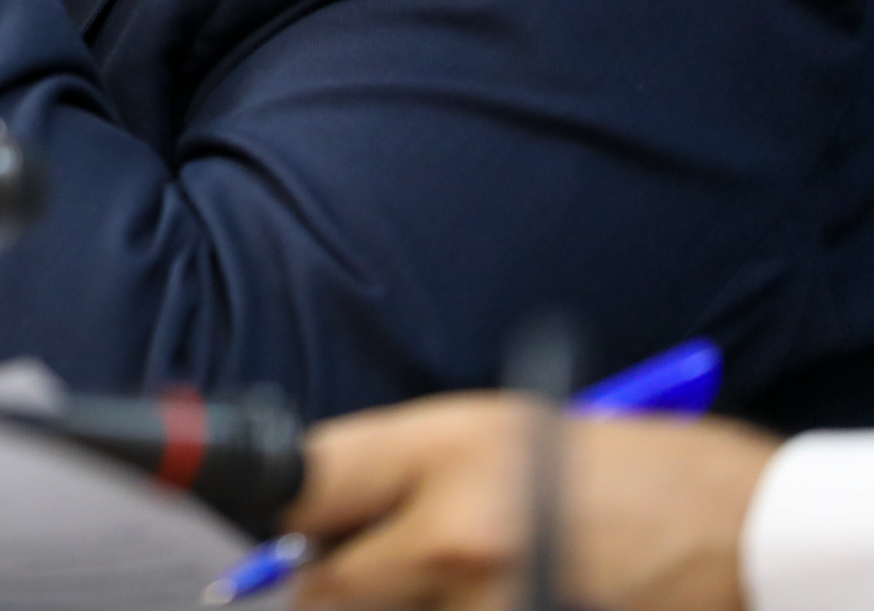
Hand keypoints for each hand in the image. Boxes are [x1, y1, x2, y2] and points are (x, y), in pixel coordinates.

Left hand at [289, 393, 779, 610]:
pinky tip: (487, 593)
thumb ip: (397, 466)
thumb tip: (310, 508)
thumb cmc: (618, 467)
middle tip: (365, 562)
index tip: (279, 525)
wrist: (740, 530)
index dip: (279, 513)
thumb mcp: (497, 428)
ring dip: (399, 603)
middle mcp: (455, 534)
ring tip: (455, 572)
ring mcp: (489, 602)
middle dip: (332, 576)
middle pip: (325, 584)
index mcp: (441, 453)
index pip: (300, 491)